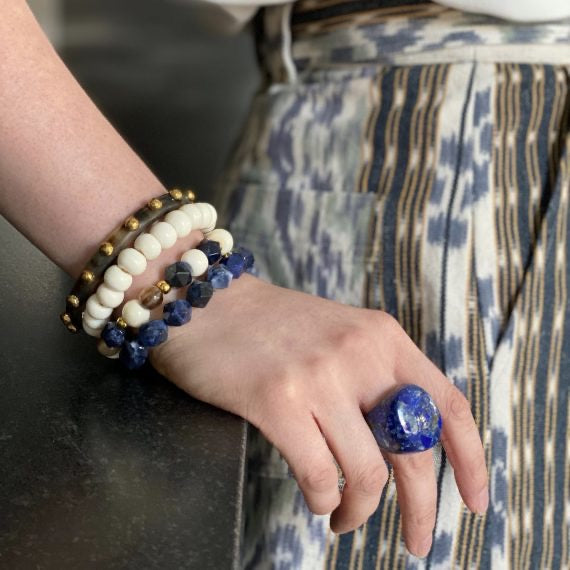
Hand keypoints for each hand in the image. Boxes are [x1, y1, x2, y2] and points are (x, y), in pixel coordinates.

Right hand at [151, 273, 488, 556]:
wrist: (207, 301)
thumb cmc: (271, 325)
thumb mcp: (340, 334)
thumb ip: (375, 376)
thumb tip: (403, 443)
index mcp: (383, 336)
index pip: (446, 405)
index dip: (471, 460)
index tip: (474, 500)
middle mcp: (359, 353)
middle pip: (414, 451)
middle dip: (422, 507)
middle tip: (417, 538)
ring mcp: (319, 376)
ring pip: (367, 473)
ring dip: (360, 510)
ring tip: (343, 515)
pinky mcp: (276, 400)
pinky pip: (320, 475)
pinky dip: (324, 500)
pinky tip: (318, 500)